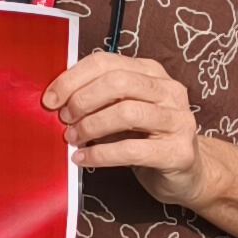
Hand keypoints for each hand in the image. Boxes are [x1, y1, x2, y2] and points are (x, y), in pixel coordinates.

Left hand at [44, 52, 229, 211]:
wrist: (187, 174)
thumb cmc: (146, 139)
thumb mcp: (122, 110)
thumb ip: (98, 98)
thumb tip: (56, 98)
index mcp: (151, 72)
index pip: (106, 62)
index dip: (73, 78)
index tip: (50, 98)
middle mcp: (169, 90)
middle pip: (117, 82)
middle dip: (82, 100)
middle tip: (63, 119)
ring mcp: (178, 120)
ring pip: (126, 113)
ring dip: (91, 126)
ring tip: (72, 139)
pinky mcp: (179, 152)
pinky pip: (131, 150)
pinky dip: (100, 155)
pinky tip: (82, 159)